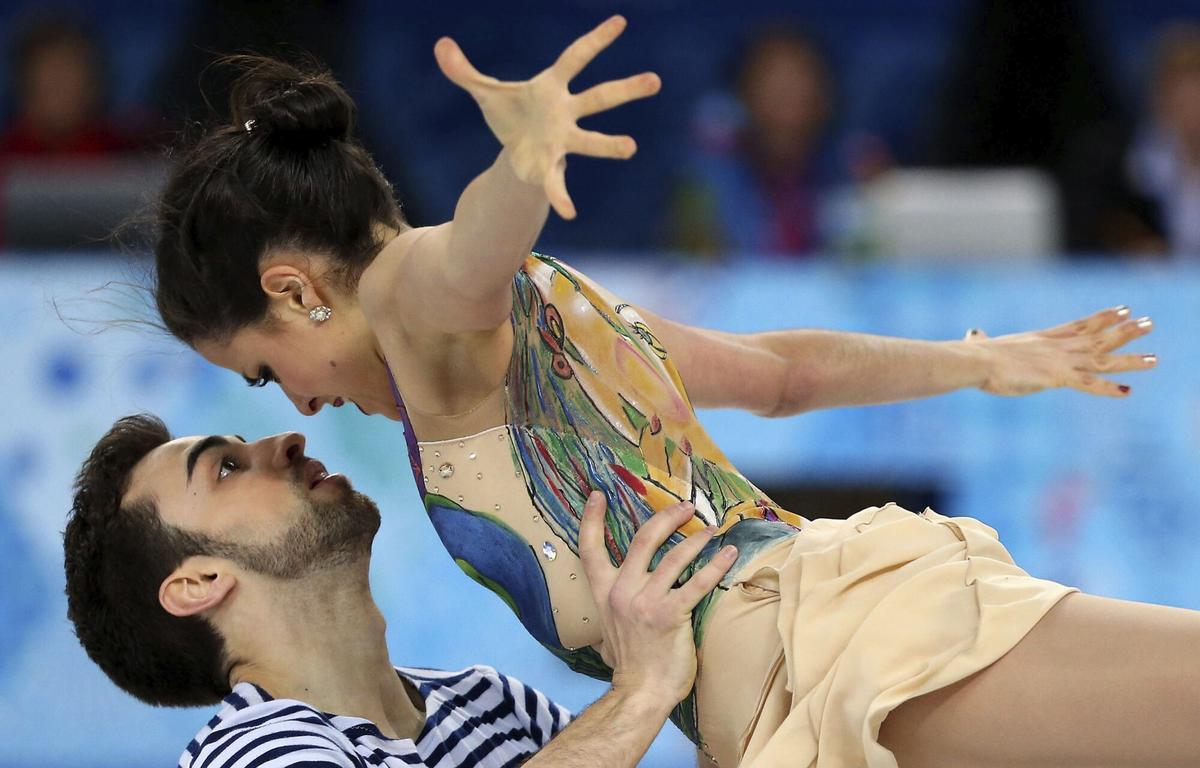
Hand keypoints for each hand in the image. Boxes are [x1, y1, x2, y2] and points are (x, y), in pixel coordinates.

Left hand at [434, 15, 660, 218]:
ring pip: (590, 140)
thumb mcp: (484, 93)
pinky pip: (557, 184)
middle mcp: (565, 113)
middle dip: (626, 89)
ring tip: (630, 147)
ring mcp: (563, 141)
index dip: (596, 40)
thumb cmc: (510, 117)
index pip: (576, 57)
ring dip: (609, 144)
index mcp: (551, 87)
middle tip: (655, 80)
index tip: (620, 21)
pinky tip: (569, 212)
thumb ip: (463, 71)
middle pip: (599, 98)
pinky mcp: (550, 169)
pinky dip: (561, 197)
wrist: (514, 154)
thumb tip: (440, 46)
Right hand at [578, 491, 736, 707]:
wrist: (641, 692)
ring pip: (673, 557)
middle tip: (685, 507)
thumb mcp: (609, 630)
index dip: (592, 520)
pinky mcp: (671, 615)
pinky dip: (715, 565)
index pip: (589, 549)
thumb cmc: (631, 664)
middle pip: (642, 540)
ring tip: (711, 529)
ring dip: (695, 539)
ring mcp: (645, 602)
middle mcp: (622, 592)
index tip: (597, 495)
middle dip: (666, 518)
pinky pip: (697, 583)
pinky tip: (728, 554)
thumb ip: (613, 609)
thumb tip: (617, 603)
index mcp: (604, 593)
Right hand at [967, 306, 1155, 396]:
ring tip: (1153, 358)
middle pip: (1098, 337)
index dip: (1102, 318)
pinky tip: (1127, 391)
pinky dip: (1107, 388)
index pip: (1079, 326)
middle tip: (1150, 324)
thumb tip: (972, 334)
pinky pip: (1088, 384)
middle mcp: (1056, 347)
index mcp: (1041, 339)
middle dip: (1125, 332)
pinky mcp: (1057, 377)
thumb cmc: (974, 355)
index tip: (1123, 309)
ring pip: (1102, 358)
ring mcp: (1059, 361)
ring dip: (1129, 359)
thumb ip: (981, 339)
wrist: (976, 360)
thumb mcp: (981, 345)